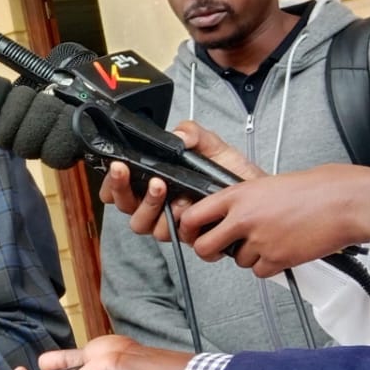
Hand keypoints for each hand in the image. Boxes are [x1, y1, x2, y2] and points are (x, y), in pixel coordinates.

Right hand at [100, 122, 261, 239]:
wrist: (258, 193)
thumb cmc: (231, 173)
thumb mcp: (211, 145)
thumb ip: (192, 133)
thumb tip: (177, 135)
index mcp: (153, 184)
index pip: (118, 189)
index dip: (111, 182)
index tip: (117, 166)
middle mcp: (157, 206)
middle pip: (124, 207)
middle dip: (122, 189)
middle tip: (126, 171)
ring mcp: (171, 222)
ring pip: (144, 224)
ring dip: (149, 205)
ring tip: (161, 185)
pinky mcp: (190, 235)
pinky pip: (174, 235)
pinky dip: (178, 219)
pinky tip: (186, 204)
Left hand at [176, 164, 369, 275]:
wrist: (349, 201)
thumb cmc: (319, 189)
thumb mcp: (270, 183)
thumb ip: (246, 199)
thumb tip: (230, 213)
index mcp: (238, 195)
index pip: (193, 216)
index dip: (189, 228)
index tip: (193, 233)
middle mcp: (244, 218)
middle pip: (203, 247)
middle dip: (210, 252)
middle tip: (221, 249)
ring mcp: (259, 240)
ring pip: (237, 261)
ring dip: (251, 255)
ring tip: (274, 238)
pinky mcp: (277, 258)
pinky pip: (260, 272)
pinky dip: (270, 266)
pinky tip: (284, 249)